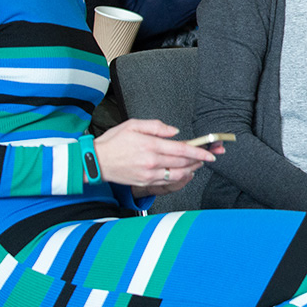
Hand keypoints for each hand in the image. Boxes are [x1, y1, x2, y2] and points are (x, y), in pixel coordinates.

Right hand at [94, 119, 218, 189]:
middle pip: (183, 162)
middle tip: (209, 156)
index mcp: (150, 145)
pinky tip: (184, 172)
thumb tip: (175, 132)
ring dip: (192, 169)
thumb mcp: (133, 124)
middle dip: (200, 159)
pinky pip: (168, 182)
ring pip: (178, 174)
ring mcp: (149, 174)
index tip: (210, 152)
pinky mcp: (145, 182)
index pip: (182, 149)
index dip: (199, 152)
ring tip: (198, 163)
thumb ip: (157, 126)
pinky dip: (180, 178)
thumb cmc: (113, 141)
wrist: (96, 161)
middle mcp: (151, 162)